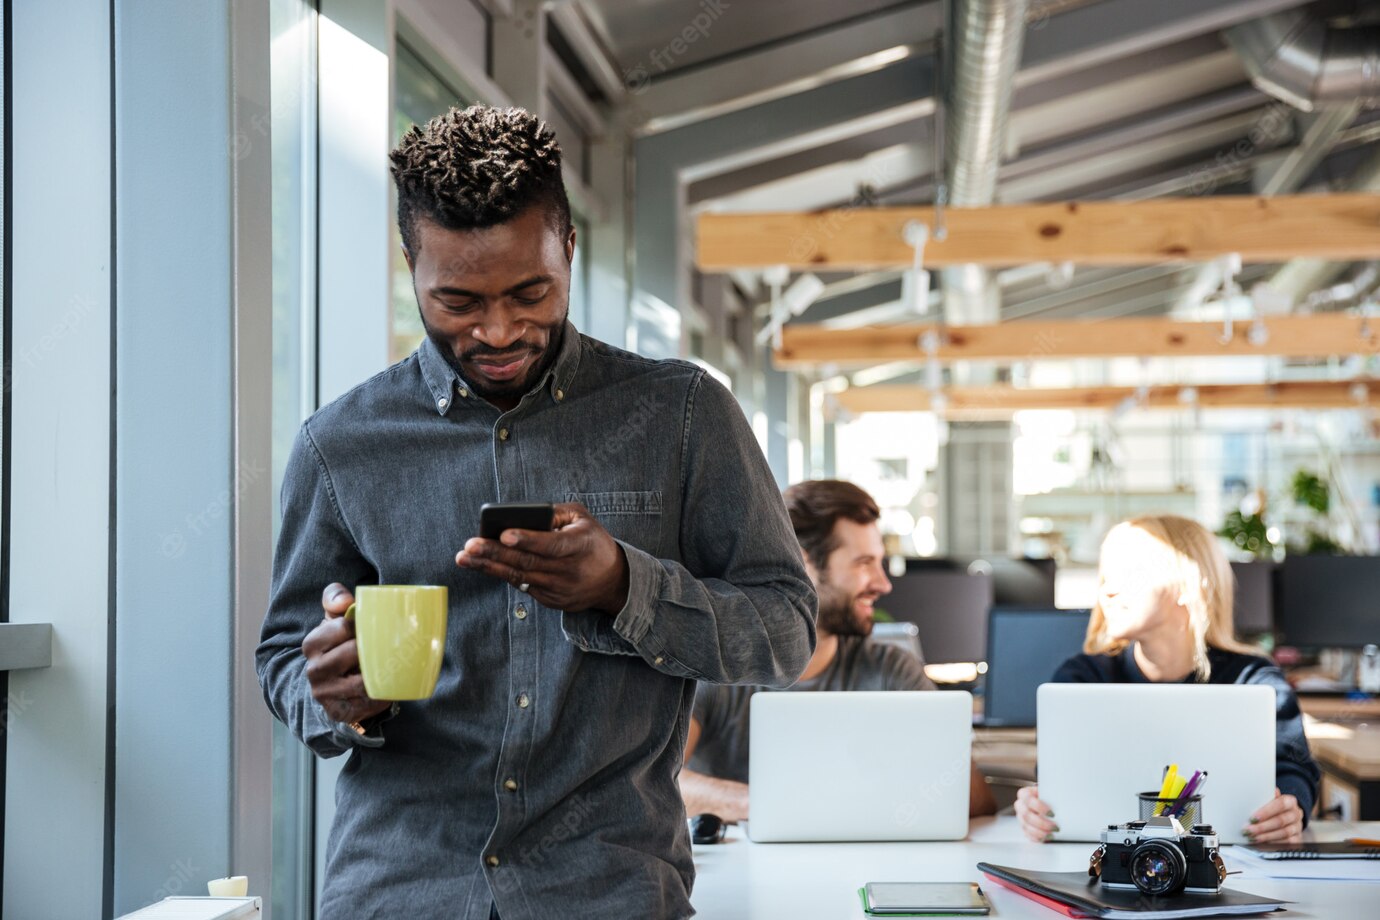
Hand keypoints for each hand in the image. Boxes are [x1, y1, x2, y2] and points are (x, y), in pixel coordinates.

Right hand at [302, 583, 391, 724]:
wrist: (332, 682)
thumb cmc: (339, 642)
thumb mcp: (334, 617)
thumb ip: (335, 598)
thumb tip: (346, 602)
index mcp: (312, 644)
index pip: (342, 627)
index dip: (363, 626)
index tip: (375, 627)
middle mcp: (314, 670)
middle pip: (353, 653)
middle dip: (373, 649)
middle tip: (389, 645)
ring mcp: (325, 694)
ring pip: (362, 682)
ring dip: (379, 674)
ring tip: (391, 665)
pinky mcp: (339, 712)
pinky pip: (367, 705)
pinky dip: (381, 696)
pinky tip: (387, 688)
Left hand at [455, 502, 629, 613]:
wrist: (612, 580)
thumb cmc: (592, 542)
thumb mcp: (582, 519)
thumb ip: (555, 512)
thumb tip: (521, 516)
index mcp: (580, 545)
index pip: (551, 544)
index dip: (527, 540)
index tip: (504, 534)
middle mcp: (570, 570)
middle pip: (527, 562)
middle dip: (495, 553)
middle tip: (470, 545)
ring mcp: (560, 589)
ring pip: (519, 577)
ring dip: (489, 567)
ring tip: (465, 557)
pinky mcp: (552, 601)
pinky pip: (523, 586)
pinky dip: (502, 575)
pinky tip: (483, 565)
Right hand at [1015, 785, 1057, 841]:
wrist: (1047, 804)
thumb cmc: (1049, 797)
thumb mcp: (1050, 792)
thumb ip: (1054, 795)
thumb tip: (1066, 800)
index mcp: (1025, 794)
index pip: (1028, 799)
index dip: (1039, 807)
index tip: (1052, 813)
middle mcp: (1020, 806)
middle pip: (1026, 815)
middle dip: (1042, 823)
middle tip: (1055, 827)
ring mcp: (1021, 818)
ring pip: (1027, 827)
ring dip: (1041, 833)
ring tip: (1053, 834)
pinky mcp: (1025, 829)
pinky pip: (1029, 836)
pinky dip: (1038, 838)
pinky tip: (1047, 838)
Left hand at [1244, 788, 1303, 843]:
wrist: (1287, 815)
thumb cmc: (1274, 806)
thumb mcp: (1270, 799)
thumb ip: (1265, 796)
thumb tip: (1257, 790)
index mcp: (1290, 801)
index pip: (1280, 804)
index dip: (1266, 812)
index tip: (1253, 817)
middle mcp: (1296, 814)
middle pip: (1280, 820)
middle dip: (1263, 826)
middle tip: (1249, 830)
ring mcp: (1298, 827)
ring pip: (1284, 833)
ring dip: (1266, 836)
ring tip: (1253, 837)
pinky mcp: (1297, 838)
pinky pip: (1287, 843)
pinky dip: (1274, 843)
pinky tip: (1263, 843)